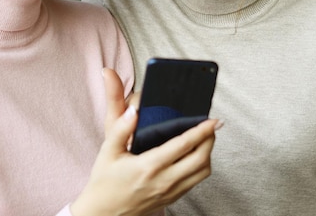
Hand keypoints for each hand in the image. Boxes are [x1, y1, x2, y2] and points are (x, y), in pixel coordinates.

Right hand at [70, 69, 218, 215]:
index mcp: (149, 166)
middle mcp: (164, 181)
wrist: (103, 213)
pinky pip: (195, 182)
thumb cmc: (104, 182)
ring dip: (208, 154)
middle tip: (211, 126)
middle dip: (210, 140)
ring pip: (202, 172)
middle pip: (201, 159)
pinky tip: (194, 156)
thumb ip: (121, 129)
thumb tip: (134, 111)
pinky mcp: (172, 199)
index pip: (184, 145)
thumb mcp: (108, 152)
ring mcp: (170, 192)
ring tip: (204, 139)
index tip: (212, 119)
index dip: (201, 130)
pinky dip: (201, 166)